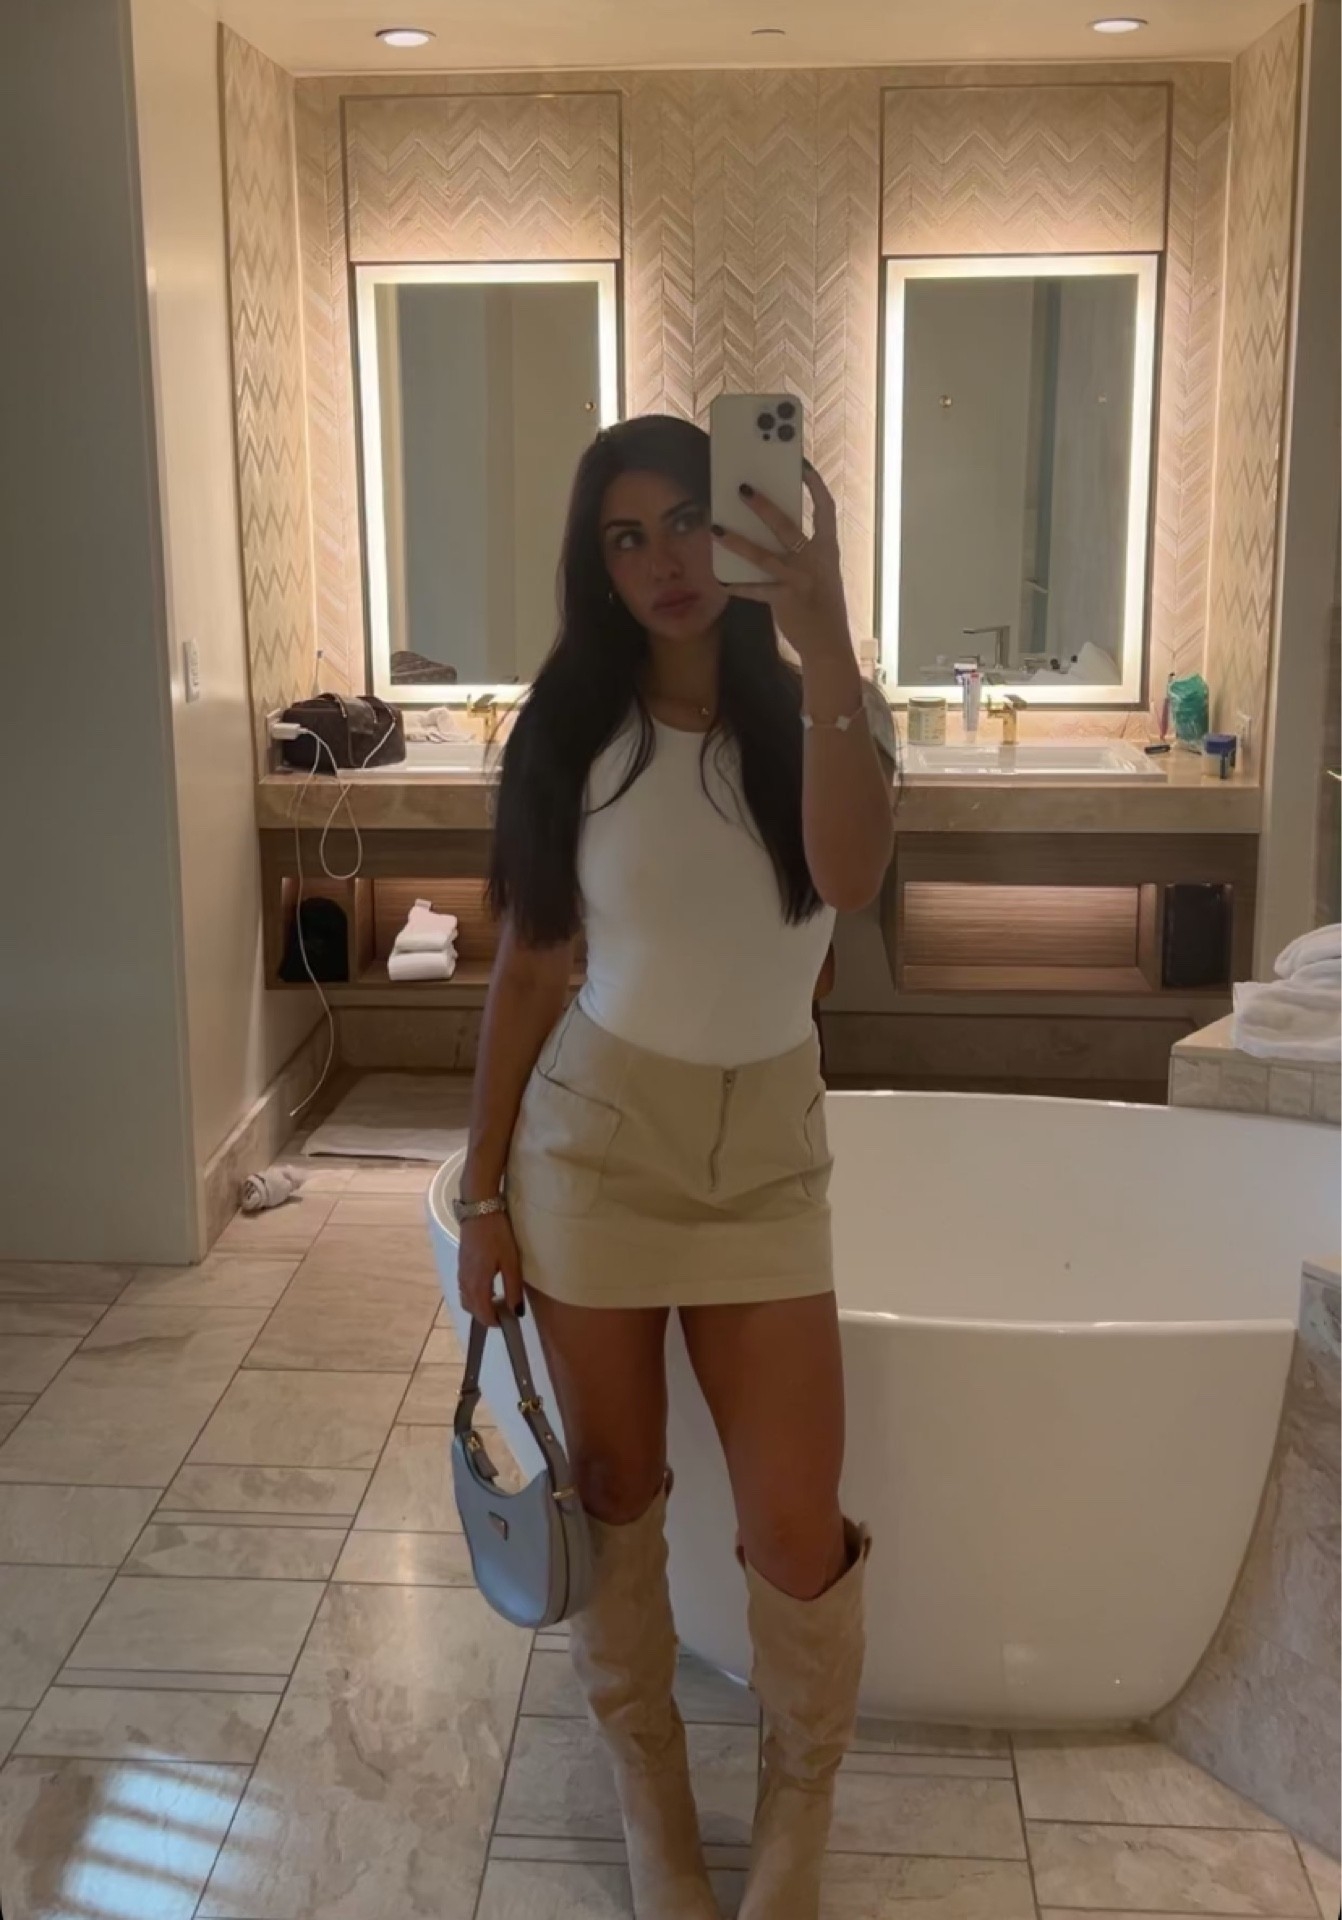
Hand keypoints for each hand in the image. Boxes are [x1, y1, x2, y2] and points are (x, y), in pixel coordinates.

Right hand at [457, 1211, 524, 1326]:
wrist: (479, 1211)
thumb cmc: (497, 1235)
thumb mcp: (511, 1262)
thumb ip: (513, 1289)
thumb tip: (516, 1312)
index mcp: (478, 1284)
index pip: (482, 1313)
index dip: (494, 1321)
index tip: (506, 1322)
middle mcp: (465, 1282)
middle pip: (471, 1308)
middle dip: (485, 1315)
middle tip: (503, 1312)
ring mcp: (461, 1272)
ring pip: (466, 1299)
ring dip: (478, 1305)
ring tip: (496, 1300)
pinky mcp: (461, 1264)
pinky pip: (464, 1288)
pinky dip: (473, 1295)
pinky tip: (486, 1286)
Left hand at [713, 464, 853, 664]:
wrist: (829, 643)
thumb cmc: (822, 605)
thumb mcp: (821, 572)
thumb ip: (803, 551)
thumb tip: (771, 527)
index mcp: (828, 549)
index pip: (825, 509)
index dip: (814, 485)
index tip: (801, 465)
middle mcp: (815, 561)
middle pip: (787, 526)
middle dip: (764, 506)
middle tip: (742, 489)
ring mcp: (799, 581)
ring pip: (764, 556)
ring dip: (738, 541)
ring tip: (717, 527)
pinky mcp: (784, 600)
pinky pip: (755, 590)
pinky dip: (737, 585)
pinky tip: (721, 580)